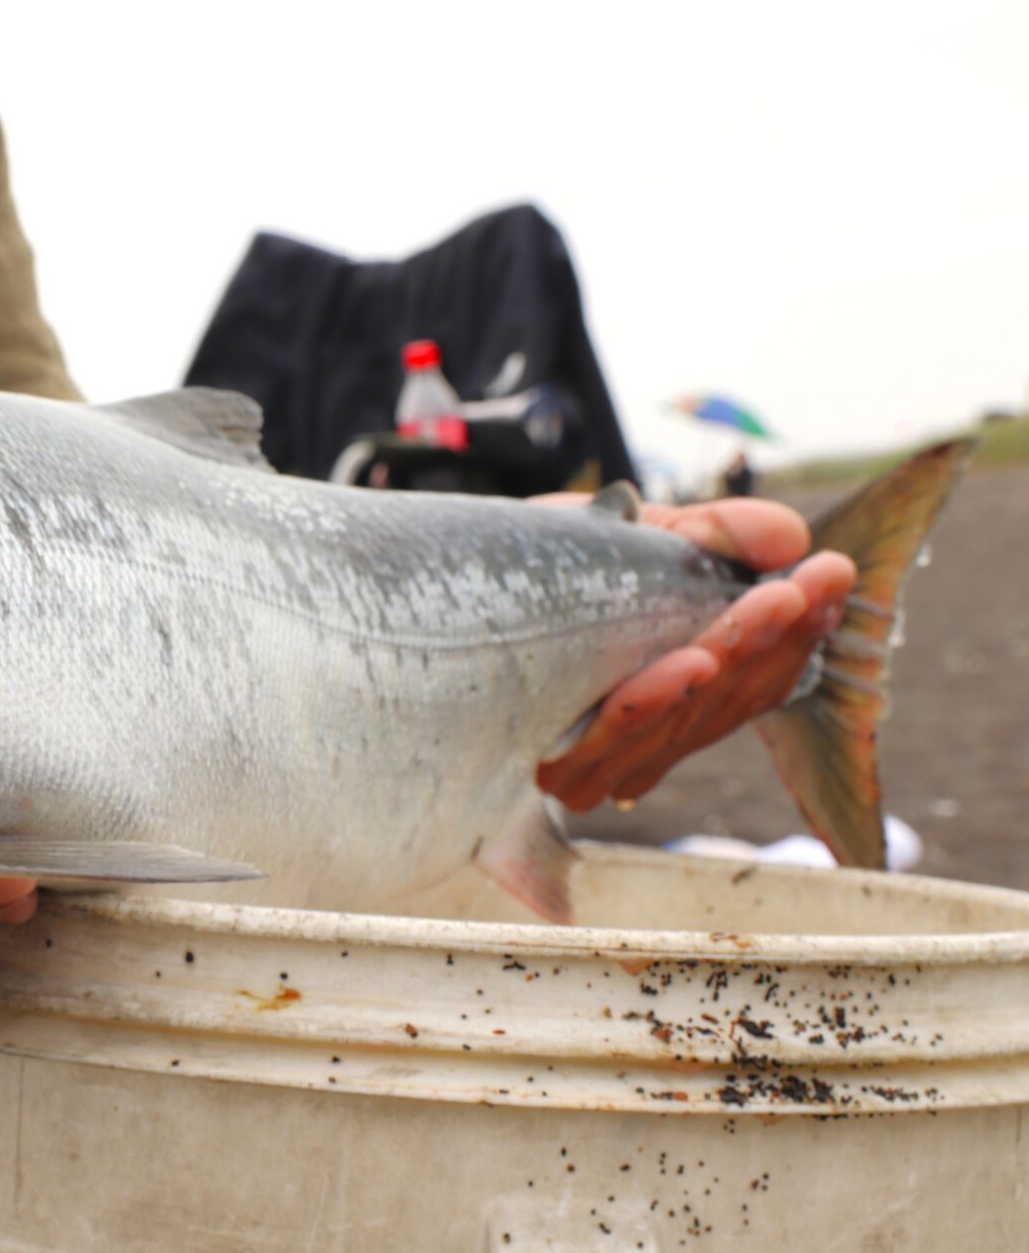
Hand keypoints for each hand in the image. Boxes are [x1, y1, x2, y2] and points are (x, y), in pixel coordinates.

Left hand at [535, 496, 855, 811]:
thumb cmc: (564, 568)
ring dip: (731, 654)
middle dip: (771, 635)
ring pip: (683, 715)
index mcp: (689, 694)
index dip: (802, 628)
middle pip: (727, 696)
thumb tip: (788, 535)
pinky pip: (612, 736)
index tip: (834, 574)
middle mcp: (653, 737)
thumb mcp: (651, 537)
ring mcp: (605, 756)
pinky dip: (654, 699)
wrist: (460, 586)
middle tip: (805, 584)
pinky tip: (692, 660)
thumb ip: (718, 533)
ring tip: (769, 604)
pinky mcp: (551, 760)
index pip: (761, 675)